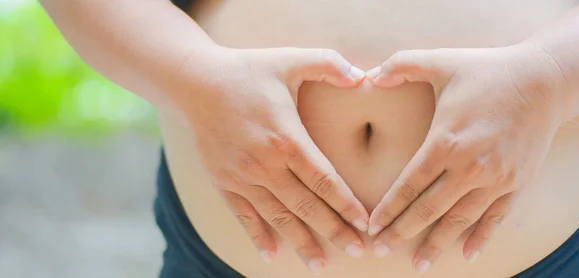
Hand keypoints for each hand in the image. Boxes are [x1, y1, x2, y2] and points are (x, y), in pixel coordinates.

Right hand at [175, 47, 368, 272]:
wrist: (195, 82)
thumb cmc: (247, 70)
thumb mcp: (289, 59)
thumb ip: (329, 64)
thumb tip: (363, 76)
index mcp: (287, 139)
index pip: (325, 181)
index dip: (347, 205)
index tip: (366, 224)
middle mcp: (265, 164)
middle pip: (306, 206)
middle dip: (334, 230)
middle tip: (357, 250)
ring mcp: (242, 177)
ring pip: (278, 217)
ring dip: (301, 241)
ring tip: (320, 264)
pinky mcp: (224, 182)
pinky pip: (243, 216)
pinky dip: (258, 236)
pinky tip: (271, 255)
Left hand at [365, 44, 566, 272]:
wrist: (544, 80)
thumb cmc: (487, 70)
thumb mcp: (441, 61)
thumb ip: (401, 65)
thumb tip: (368, 76)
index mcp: (445, 141)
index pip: (408, 186)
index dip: (388, 210)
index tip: (372, 228)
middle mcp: (469, 166)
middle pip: (428, 209)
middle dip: (402, 232)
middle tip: (380, 250)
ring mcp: (495, 178)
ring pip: (459, 220)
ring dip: (437, 244)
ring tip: (418, 266)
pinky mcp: (516, 183)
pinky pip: (495, 218)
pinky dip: (480, 237)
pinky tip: (466, 253)